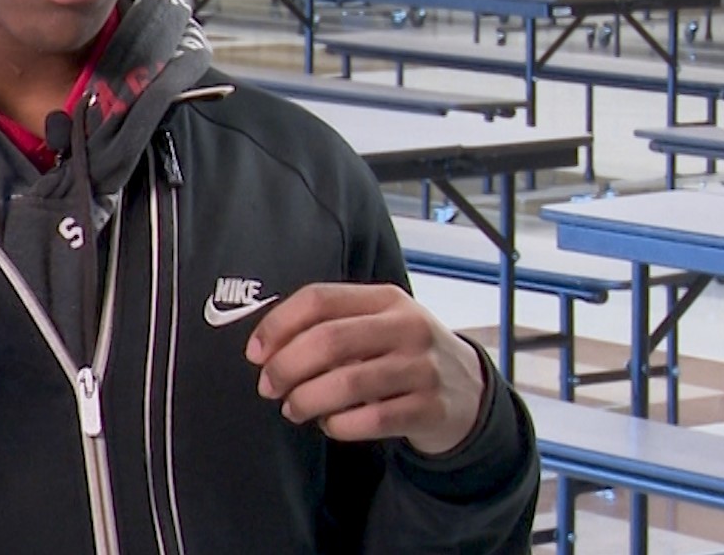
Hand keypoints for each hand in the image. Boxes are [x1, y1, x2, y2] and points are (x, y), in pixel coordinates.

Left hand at [246, 283, 485, 455]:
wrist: (468, 393)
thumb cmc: (405, 355)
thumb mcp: (380, 324)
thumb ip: (332, 325)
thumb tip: (267, 348)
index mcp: (386, 298)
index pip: (320, 299)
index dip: (278, 324)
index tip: (255, 352)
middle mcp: (408, 327)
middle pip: (328, 340)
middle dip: (285, 366)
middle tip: (268, 386)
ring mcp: (421, 368)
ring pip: (346, 383)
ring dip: (306, 400)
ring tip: (293, 408)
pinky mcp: (429, 408)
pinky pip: (369, 420)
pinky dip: (338, 425)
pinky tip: (330, 424)